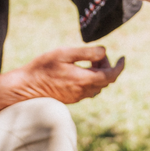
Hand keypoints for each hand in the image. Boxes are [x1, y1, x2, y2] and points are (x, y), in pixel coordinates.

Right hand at [0, 46, 124, 106]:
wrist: (27, 86)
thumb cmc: (43, 67)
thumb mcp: (65, 53)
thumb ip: (87, 52)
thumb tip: (104, 52)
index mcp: (85, 79)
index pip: (111, 75)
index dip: (120, 66)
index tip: (123, 58)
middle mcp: (84, 91)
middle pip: (106, 80)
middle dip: (106, 66)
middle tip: (95, 54)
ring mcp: (78, 97)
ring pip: (99, 86)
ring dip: (99, 73)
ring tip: (88, 61)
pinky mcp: (72, 99)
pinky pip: (89, 90)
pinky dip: (92, 80)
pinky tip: (81, 71)